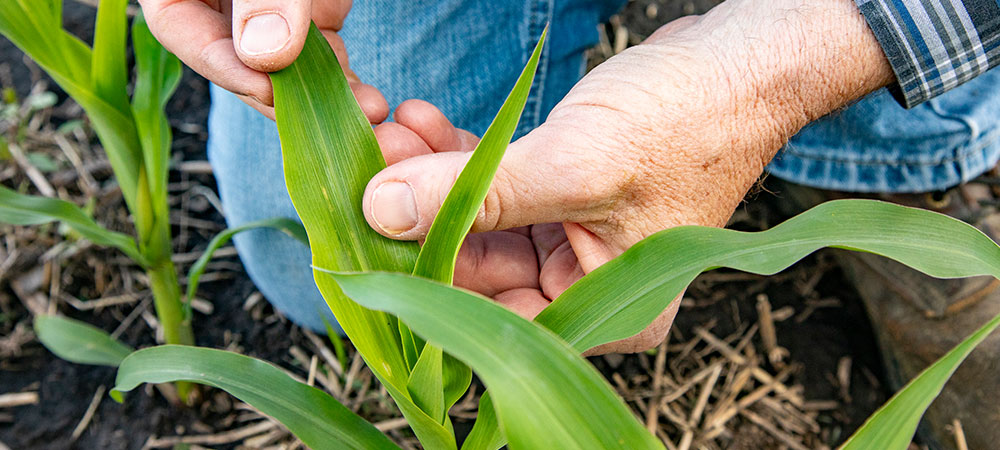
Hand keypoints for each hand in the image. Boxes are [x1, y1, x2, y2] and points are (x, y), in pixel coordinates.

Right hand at [138, 0, 386, 121]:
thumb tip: (266, 57)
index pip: (179, 27)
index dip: (220, 64)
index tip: (265, 89)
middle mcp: (215, 1)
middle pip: (233, 60)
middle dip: (281, 96)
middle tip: (326, 119)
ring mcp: (261, 15)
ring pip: (280, 70)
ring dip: (321, 98)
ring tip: (365, 113)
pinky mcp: (306, 20)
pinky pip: (317, 59)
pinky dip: (342, 82)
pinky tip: (368, 102)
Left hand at [364, 0, 893, 353]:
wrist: (736, 62)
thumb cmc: (685, 122)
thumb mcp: (575, 167)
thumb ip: (479, 197)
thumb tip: (382, 213)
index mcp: (605, 308)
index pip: (491, 320)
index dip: (423, 283)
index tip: (364, 242)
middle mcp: (587, 283)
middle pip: (477, 270)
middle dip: (420, 218)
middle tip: (367, 174)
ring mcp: (575, 237)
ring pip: (480, 223)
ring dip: (432, 180)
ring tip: (388, 137)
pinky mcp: (564, 193)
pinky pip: (497, 187)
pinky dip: (460, 159)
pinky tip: (423, 126)